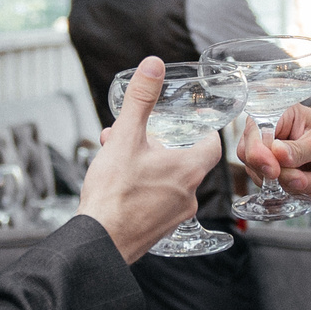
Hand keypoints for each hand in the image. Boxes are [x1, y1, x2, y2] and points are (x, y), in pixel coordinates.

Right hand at [77, 56, 223, 261]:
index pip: (212, 146)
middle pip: (184, 161)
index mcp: (188, 170)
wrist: (98, 243)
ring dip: (146, 164)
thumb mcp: (126, 138)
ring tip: (116, 155)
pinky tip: (116, 181)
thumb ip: (141, 101)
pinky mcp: (157, 230)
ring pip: (166, 180)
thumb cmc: (114, 194)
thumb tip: (154, 67)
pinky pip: (155, 200)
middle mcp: (188, 195)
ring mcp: (174, 216)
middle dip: (159, 144)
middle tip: (137, 135)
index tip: (191, 124)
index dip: (203, 132)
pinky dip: (141, 186)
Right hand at [239, 103, 310, 203]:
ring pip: (262, 176)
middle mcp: (266, 132)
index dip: (258, 151)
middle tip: (302, 180)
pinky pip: (271, 190)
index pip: (255, 129)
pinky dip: (295, 191)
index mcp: (279, 113)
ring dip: (294, 184)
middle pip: (250, 155)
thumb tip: (276, 152)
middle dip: (280, 174)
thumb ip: (302, 148)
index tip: (273, 171)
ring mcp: (265, 156)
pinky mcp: (268, 176)